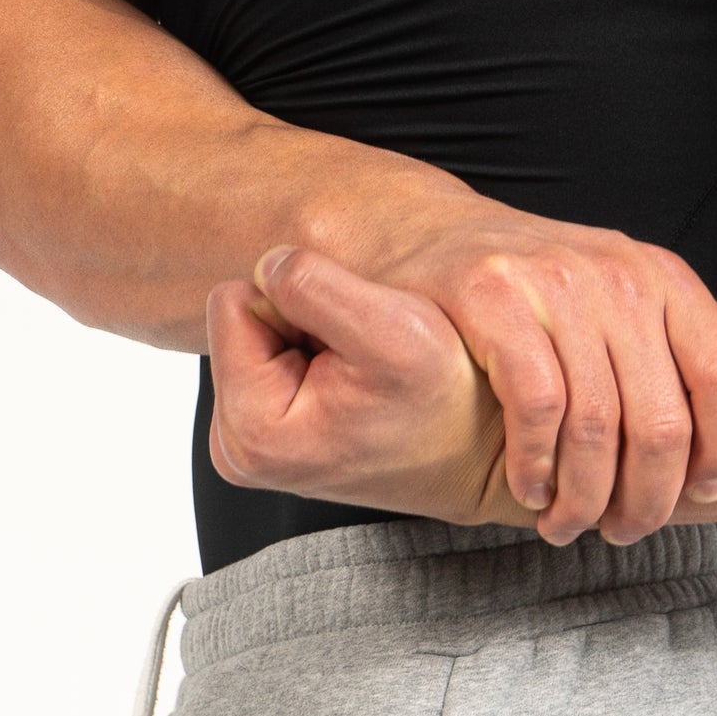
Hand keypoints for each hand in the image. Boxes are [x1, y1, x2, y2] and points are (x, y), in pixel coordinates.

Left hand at [207, 250, 528, 526]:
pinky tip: (356, 385)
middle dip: (304, 320)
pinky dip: (316, 358)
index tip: (351, 339)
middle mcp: (235, 448)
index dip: (300, 299)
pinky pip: (271, 358)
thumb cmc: (447, 404)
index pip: (233, 301)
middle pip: (241, 319)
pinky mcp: (266, 436)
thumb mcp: (394, 331)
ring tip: (365, 375)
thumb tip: (264, 262)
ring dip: (313, 337)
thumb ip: (314, 285)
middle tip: (363, 360)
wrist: (482, 453)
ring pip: (258, 334)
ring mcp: (249, 445)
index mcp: (252, 430)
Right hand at [320, 205, 716, 545]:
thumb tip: (712, 470)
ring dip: (585, 497)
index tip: (702, 493)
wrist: (429, 233)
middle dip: (647, 499)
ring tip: (566, 524)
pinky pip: (536, 405)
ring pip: (598, 424)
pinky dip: (536, 464)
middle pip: (663, 419)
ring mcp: (555, 278)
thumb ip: (660, 364)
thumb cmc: (530, 295)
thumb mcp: (611, 307)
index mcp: (662, 277)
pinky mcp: (491, 293)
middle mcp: (618, 273)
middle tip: (622, 531)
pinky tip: (528, 487)